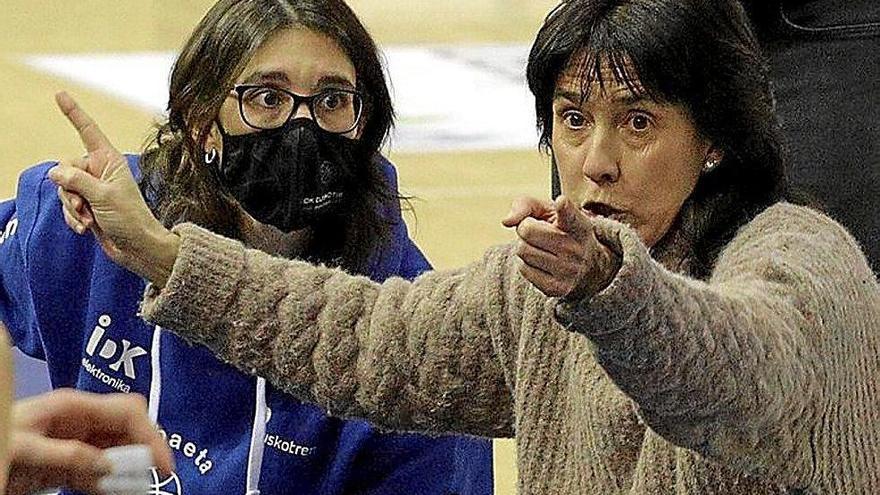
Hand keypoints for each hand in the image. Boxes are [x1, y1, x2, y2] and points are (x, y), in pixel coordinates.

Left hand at [4, 389, 173, 494]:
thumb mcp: (24, 448)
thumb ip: (67, 454)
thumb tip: (107, 464)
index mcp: (74, 407)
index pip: (128, 411)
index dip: (150, 434)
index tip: (162, 463)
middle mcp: (81, 421)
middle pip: (129, 428)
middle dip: (145, 449)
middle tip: (157, 477)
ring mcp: (76, 442)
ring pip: (119, 450)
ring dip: (131, 469)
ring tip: (140, 489)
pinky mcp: (68, 464)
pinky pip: (101, 471)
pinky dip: (113, 483)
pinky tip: (122, 492)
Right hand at [48, 91, 179, 285]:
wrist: (137, 248)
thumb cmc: (130, 220)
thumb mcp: (104, 196)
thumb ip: (77, 181)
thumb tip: (54, 173)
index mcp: (109, 160)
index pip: (88, 130)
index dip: (73, 113)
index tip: (60, 94)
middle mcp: (99, 171)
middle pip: (65, 168)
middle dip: (69, 190)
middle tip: (86, 206)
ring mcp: (92, 189)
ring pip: (63, 189)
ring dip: (72, 207)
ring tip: (89, 219)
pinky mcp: (88, 206)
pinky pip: (67, 206)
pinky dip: (72, 218)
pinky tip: (85, 229)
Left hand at [502, 195, 619, 298]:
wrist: (587, 267)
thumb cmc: (560, 230)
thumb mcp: (549, 211)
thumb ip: (525, 205)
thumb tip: (507, 221)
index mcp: (579, 226)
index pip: (570, 216)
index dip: (563, 208)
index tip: (561, 202)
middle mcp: (576, 249)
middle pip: (528, 231)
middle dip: (525, 229)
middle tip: (538, 232)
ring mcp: (568, 271)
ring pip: (523, 251)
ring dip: (524, 246)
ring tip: (540, 247)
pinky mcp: (557, 288)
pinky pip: (524, 270)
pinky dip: (526, 264)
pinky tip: (541, 262)